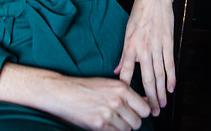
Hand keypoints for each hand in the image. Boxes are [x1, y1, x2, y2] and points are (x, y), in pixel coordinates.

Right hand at [0, 63, 150, 130]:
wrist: (63, 92)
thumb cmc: (86, 87)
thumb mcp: (108, 84)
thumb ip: (127, 94)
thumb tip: (147, 103)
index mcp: (121, 88)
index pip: (145, 108)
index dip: (142, 113)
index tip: (137, 113)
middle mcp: (118, 101)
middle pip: (138, 122)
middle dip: (131, 122)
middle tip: (120, 117)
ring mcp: (109, 114)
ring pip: (127, 130)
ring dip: (120, 127)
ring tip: (108, 118)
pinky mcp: (100, 125)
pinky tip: (102, 123)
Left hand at [114, 0, 176, 116]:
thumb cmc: (139, 12)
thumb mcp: (127, 31)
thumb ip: (124, 54)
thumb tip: (118, 71)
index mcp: (130, 45)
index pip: (128, 71)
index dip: (128, 88)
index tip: (130, 102)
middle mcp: (143, 48)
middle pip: (147, 78)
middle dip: (149, 97)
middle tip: (151, 112)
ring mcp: (157, 46)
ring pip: (160, 74)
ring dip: (161, 91)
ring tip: (161, 105)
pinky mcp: (168, 42)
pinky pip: (170, 64)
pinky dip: (171, 77)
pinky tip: (171, 88)